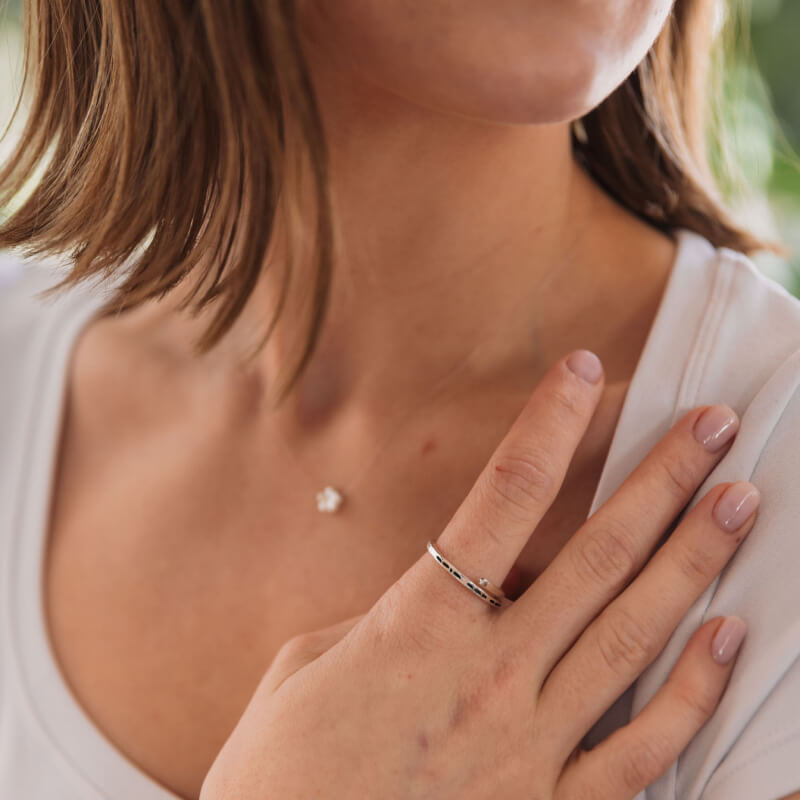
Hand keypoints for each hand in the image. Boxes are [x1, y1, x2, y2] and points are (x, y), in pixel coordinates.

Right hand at [200, 350, 756, 799]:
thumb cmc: (282, 770)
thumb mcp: (311, 664)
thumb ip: (391, 617)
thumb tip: (452, 591)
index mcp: (418, 625)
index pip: (503, 497)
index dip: (547, 424)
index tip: (579, 371)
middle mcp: (488, 675)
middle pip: (595, 555)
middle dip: (661, 480)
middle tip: (714, 426)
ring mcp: (528, 748)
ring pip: (632, 635)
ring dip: (693, 561)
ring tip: (740, 501)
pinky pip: (640, 749)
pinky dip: (692, 692)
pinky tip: (729, 638)